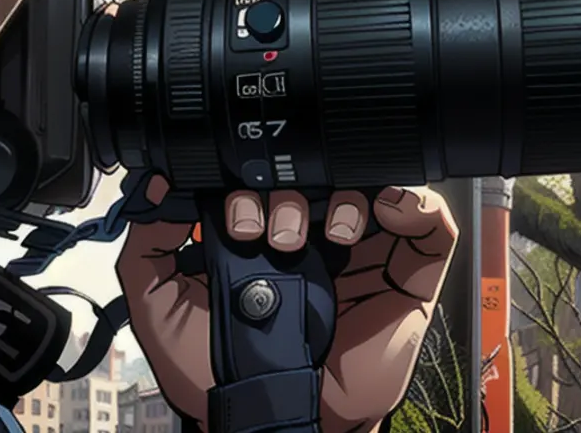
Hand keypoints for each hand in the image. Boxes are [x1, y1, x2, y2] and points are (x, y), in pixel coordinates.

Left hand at [116, 179, 457, 432]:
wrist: (277, 423)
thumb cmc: (221, 372)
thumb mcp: (162, 308)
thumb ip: (148, 248)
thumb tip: (158, 185)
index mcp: (269, 232)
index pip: (271, 176)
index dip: (253, 181)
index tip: (236, 218)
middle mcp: (319, 233)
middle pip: (321, 174)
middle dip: (294, 192)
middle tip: (275, 234)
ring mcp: (367, 252)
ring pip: (373, 184)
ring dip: (349, 193)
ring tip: (329, 234)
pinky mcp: (410, 277)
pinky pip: (432, 223)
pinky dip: (416, 201)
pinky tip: (385, 209)